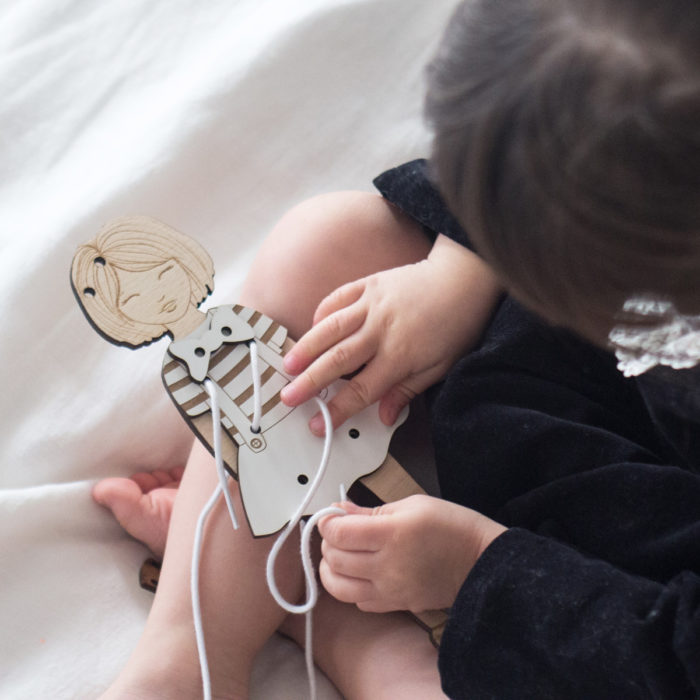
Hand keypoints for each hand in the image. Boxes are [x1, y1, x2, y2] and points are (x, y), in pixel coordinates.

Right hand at [280, 235, 500, 433]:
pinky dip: (321, 313)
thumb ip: (406, 392)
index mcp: (400, 355)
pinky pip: (337, 299)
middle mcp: (380, 330)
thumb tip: (383, 417)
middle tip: (287, 397)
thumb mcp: (438, 367)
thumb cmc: (454, 326)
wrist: (462, 281)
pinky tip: (311, 327)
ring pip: (330, 328)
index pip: (361, 390)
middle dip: (309, 382)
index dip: (337, 410)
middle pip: (337, 361)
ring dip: (306, 347)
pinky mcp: (368, 284)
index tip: (319, 425)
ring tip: (287, 365)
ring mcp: (372, 304)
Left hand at [318, 495, 506, 613]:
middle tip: (339, 532)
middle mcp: (386, 566)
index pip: (338, 533)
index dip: (327, 522)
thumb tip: (339, 510)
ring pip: (338, 587)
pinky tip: (361, 573)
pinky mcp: (395, 605)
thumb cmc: (451, 526)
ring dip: (332, 569)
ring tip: (342, 555)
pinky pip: (359, 602)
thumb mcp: (412, 505)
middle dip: (327, 542)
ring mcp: (390, 590)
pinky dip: (351, 588)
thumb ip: (370, 511)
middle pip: (333, 559)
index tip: (331, 516)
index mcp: (391, 534)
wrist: (481, 562)